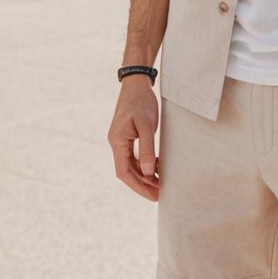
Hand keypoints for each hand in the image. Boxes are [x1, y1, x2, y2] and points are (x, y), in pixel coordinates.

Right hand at [107, 75, 159, 201]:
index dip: (138, 186)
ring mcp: (121, 140)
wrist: (136, 83)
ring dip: (144, 175)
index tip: (153, 195)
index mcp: (117, 142)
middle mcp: (117, 143)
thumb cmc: (141, 101)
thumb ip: (146, 149)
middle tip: (160, 194)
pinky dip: (144, 164)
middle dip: (143, 184)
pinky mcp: (128, 136)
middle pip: (128, 171)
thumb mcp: (146, 125)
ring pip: (131, 165)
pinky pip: (134, 156)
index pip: (124, 172)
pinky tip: (156, 166)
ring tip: (160, 183)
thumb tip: (147, 172)